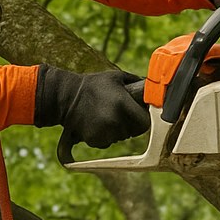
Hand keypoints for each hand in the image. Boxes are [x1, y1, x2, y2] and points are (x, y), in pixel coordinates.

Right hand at [33, 67, 148, 148]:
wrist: (66, 97)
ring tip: (106, 116)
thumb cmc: (94, 84)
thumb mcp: (117, 77)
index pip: (145, 123)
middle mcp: (114, 120)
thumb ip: (137, 83)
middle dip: (131, 124)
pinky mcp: (95, 140)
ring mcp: (104, 132)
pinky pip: (108, 142)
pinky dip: (106, 136)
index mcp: (122, 104)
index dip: (142, 119)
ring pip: (121, 137)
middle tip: (120, 113)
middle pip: (134, 132)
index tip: (137, 114)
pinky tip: (98, 123)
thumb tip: (154, 89)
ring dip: (118, 130)